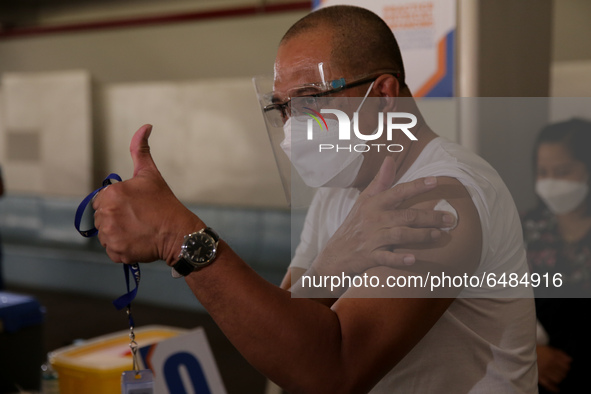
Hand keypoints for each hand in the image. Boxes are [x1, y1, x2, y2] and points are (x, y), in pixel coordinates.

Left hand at [93, 124, 202, 264]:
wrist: (179, 234)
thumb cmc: (165, 204)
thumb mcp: (151, 174)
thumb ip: (141, 150)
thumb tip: (145, 126)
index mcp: (111, 195)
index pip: (101, 201)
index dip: (118, 204)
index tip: (134, 207)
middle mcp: (106, 215)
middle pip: (102, 218)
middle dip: (117, 219)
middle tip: (138, 220)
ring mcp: (110, 235)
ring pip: (106, 234)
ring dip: (118, 233)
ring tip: (138, 230)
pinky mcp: (116, 252)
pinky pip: (112, 250)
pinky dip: (122, 248)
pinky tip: (138, 241)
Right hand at [290, 156, 455, 298]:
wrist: (334, 255)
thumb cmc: (354, 225)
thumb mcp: (363, 201)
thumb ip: (380, 182)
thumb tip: (390, 159)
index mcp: (373, 204)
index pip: (398, 192)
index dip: (416, 186)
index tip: (435, 182)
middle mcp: (373, 219)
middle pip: (405, 215)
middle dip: (429, 216)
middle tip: (450, 218)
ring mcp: (371, 239)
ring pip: (400, 235)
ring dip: (421, 235)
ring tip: (439, 235)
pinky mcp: (369, 257)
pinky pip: (386, 258)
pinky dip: (398, 260)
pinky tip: (413, 259)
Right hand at [537, 345, 571, 392]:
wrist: (522, 353)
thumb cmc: (536, 351)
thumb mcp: (548, 349)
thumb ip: (559, 354)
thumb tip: (570, 360)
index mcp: (552, 358)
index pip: (565, 366)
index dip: (566, 367)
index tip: (565, 367)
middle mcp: (549, 365)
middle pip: (562, 373)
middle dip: (563, 373)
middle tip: (561, 372)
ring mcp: (544, 372)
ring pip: (557, 379)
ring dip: (559, 379)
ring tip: (557, 377)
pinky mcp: (539, 377)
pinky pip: (548, 385)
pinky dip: (553, 389)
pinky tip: (557, 390)